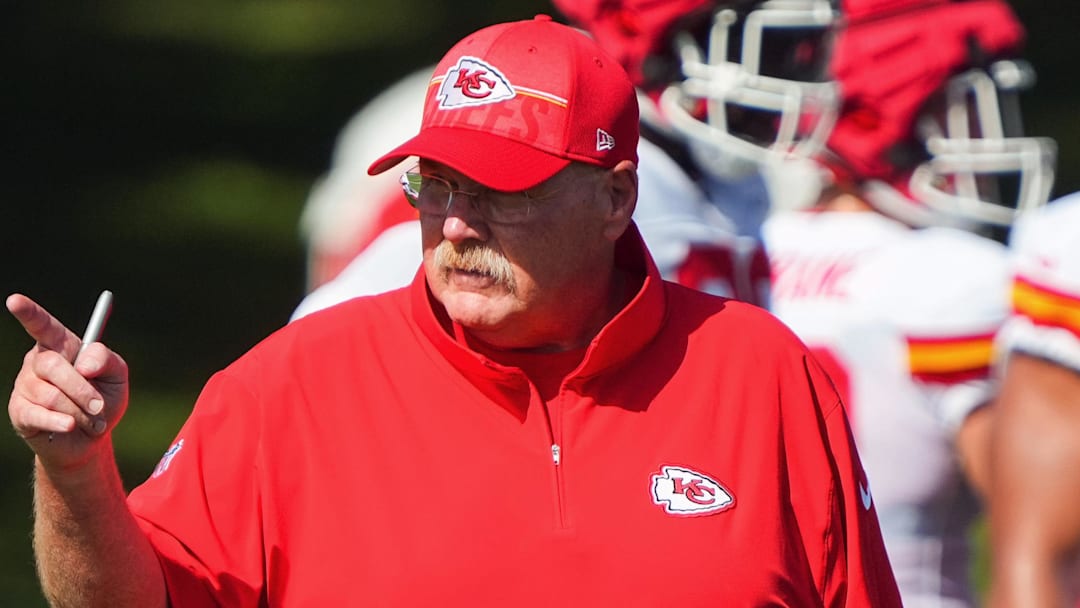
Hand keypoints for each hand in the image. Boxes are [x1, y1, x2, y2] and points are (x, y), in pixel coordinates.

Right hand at [7, 294, 128, 466]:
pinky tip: (70, 427)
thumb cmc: (104, 400)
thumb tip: (84, 363)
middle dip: (82, 389)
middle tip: (99, 405)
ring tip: (89, 420)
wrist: (92, 440)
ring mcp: (25, 386)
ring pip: (51, 394)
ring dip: (78, 411)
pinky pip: (39, 414)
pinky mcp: (20, 411)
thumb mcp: (117, 375)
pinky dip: (61, 422)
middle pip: (53, 365)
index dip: (28, 313)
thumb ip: (106, 359)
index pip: (43, 325)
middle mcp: (38, 362)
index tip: (14, 301)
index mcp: (61, 346)